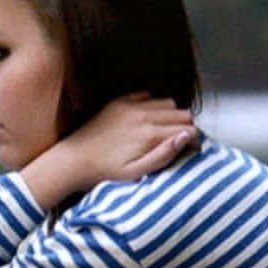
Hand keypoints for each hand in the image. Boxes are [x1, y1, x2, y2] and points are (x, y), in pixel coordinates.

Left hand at [21, 94, 195, 209]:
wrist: (73, 161)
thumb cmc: (103, 172)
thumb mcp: (136, 172)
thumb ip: (163, 155)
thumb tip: (186, 137)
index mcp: (149, 134)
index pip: (189, 129)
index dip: (194, 141)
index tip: (191, 150)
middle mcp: (143, 115)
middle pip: (182, 114)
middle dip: (187, 127)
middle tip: (180, 141)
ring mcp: (130, 106)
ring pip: (168, 103)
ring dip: (172, 115)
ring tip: (165, 131)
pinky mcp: (119, 102)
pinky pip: (147, 95)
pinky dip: (153, 104)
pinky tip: (148, 119)